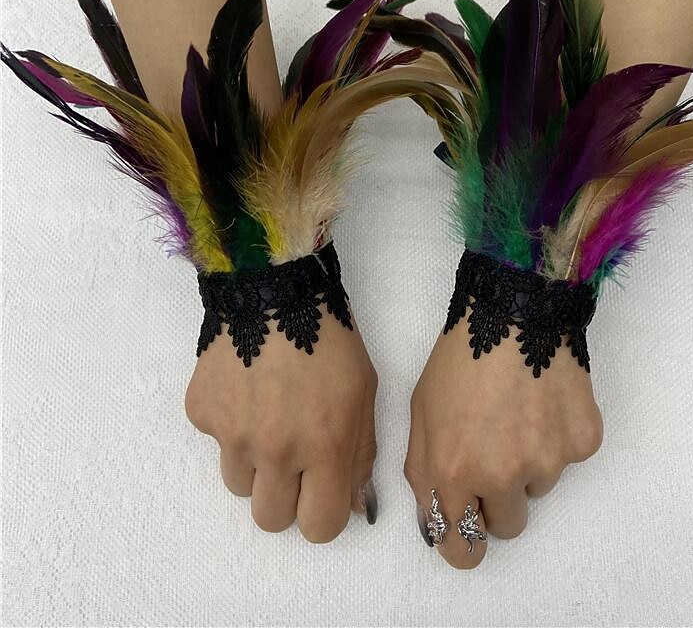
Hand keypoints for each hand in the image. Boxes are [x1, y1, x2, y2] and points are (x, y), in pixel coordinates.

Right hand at [185, 311, 377, 541]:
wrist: (275, 291)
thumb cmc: (331, 341)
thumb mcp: (364, 395)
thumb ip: (359, 455)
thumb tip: (350, 504)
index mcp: (324, 446)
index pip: (319, 528)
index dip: (322, 516)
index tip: (320, 495)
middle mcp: (275, 449)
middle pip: (269, 520)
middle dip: (285, 499)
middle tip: (293, 461)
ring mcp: (231, 433)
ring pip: (238, 485)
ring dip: (255, 464)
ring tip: (269, 417)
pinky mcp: (201, 413)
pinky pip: (216, 441)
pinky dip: (231, 425)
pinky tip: (247, 389)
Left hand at [404, 317, 602, 567]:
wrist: (515, 313)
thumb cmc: (458, 361)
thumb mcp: (421, 415)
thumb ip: (425, 472)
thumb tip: (437, 517)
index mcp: (453, 471)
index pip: (461, 548)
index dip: (462, 545)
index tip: (467, 533)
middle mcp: (502, 476)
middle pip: (507, 527)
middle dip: (497, 500)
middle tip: (494, 455)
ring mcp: (548, 461)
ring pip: (538, 488)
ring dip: (527, 464)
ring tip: (517, 413)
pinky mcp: (582, 444)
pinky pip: (566, 458)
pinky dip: (556, 438)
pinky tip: (543, 401)